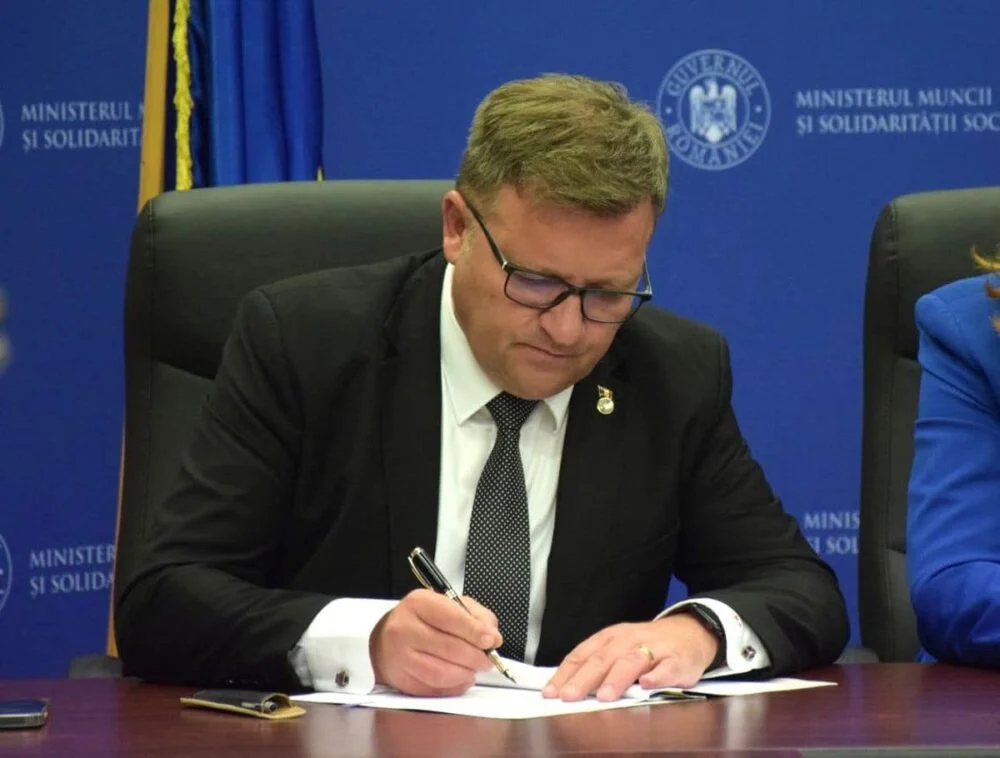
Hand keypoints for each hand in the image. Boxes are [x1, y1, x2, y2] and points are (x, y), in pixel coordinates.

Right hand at [370, 589, 501, 696]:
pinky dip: (454, 687)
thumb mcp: (449, 605)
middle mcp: (404, 628)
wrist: (386, 638)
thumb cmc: (423, 620)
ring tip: (474, 669)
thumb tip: (492, 637)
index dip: (475, 632)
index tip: (492, 640)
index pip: (451, 618)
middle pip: (448, 647)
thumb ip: (475, 616)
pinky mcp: (400, 679)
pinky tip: (461, 679)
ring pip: (441, 673)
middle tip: (488, 659)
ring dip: (465, 674)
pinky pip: (433, 689)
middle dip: (475, 656)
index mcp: (418, 603)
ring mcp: (400, 656)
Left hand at [542, 613, 718, 701]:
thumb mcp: (618, 648)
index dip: (566, 674)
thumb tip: (565, 686)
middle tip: (569, 696)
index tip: (551, 692)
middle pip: (603, 658)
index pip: (582, 655)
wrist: (690, 633)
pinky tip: (647, 685)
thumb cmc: (647, 645)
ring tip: (604, 696)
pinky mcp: (677, 661)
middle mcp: (629, 640)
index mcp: (610, 638)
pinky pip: (666, 669)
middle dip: (585, 678)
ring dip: (617, 678)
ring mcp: (654, 649)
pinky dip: (657, 676)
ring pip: (632, 661)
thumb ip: (595, 664)